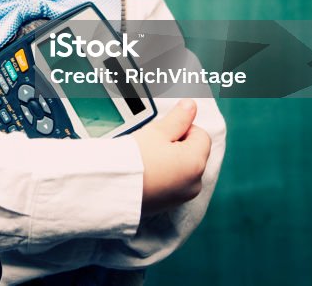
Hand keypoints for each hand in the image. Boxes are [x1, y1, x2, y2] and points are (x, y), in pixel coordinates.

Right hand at [133, 99, 211, 215]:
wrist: (110, 189)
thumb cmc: (134, 160)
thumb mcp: (157, 132)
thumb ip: (178, 118)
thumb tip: (191, 106)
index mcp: (196, 163)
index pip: (201, 135)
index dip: (182, 128)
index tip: (163, 132)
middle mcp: (194, 183)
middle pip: (193, 154)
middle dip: (177, 145)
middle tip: (153, 144)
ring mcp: (182, 197)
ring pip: (183, 170)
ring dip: (170, 161)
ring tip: (147, 158)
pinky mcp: (168, 205)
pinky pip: (173, 185)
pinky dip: (164, 177)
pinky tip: (146, 173)